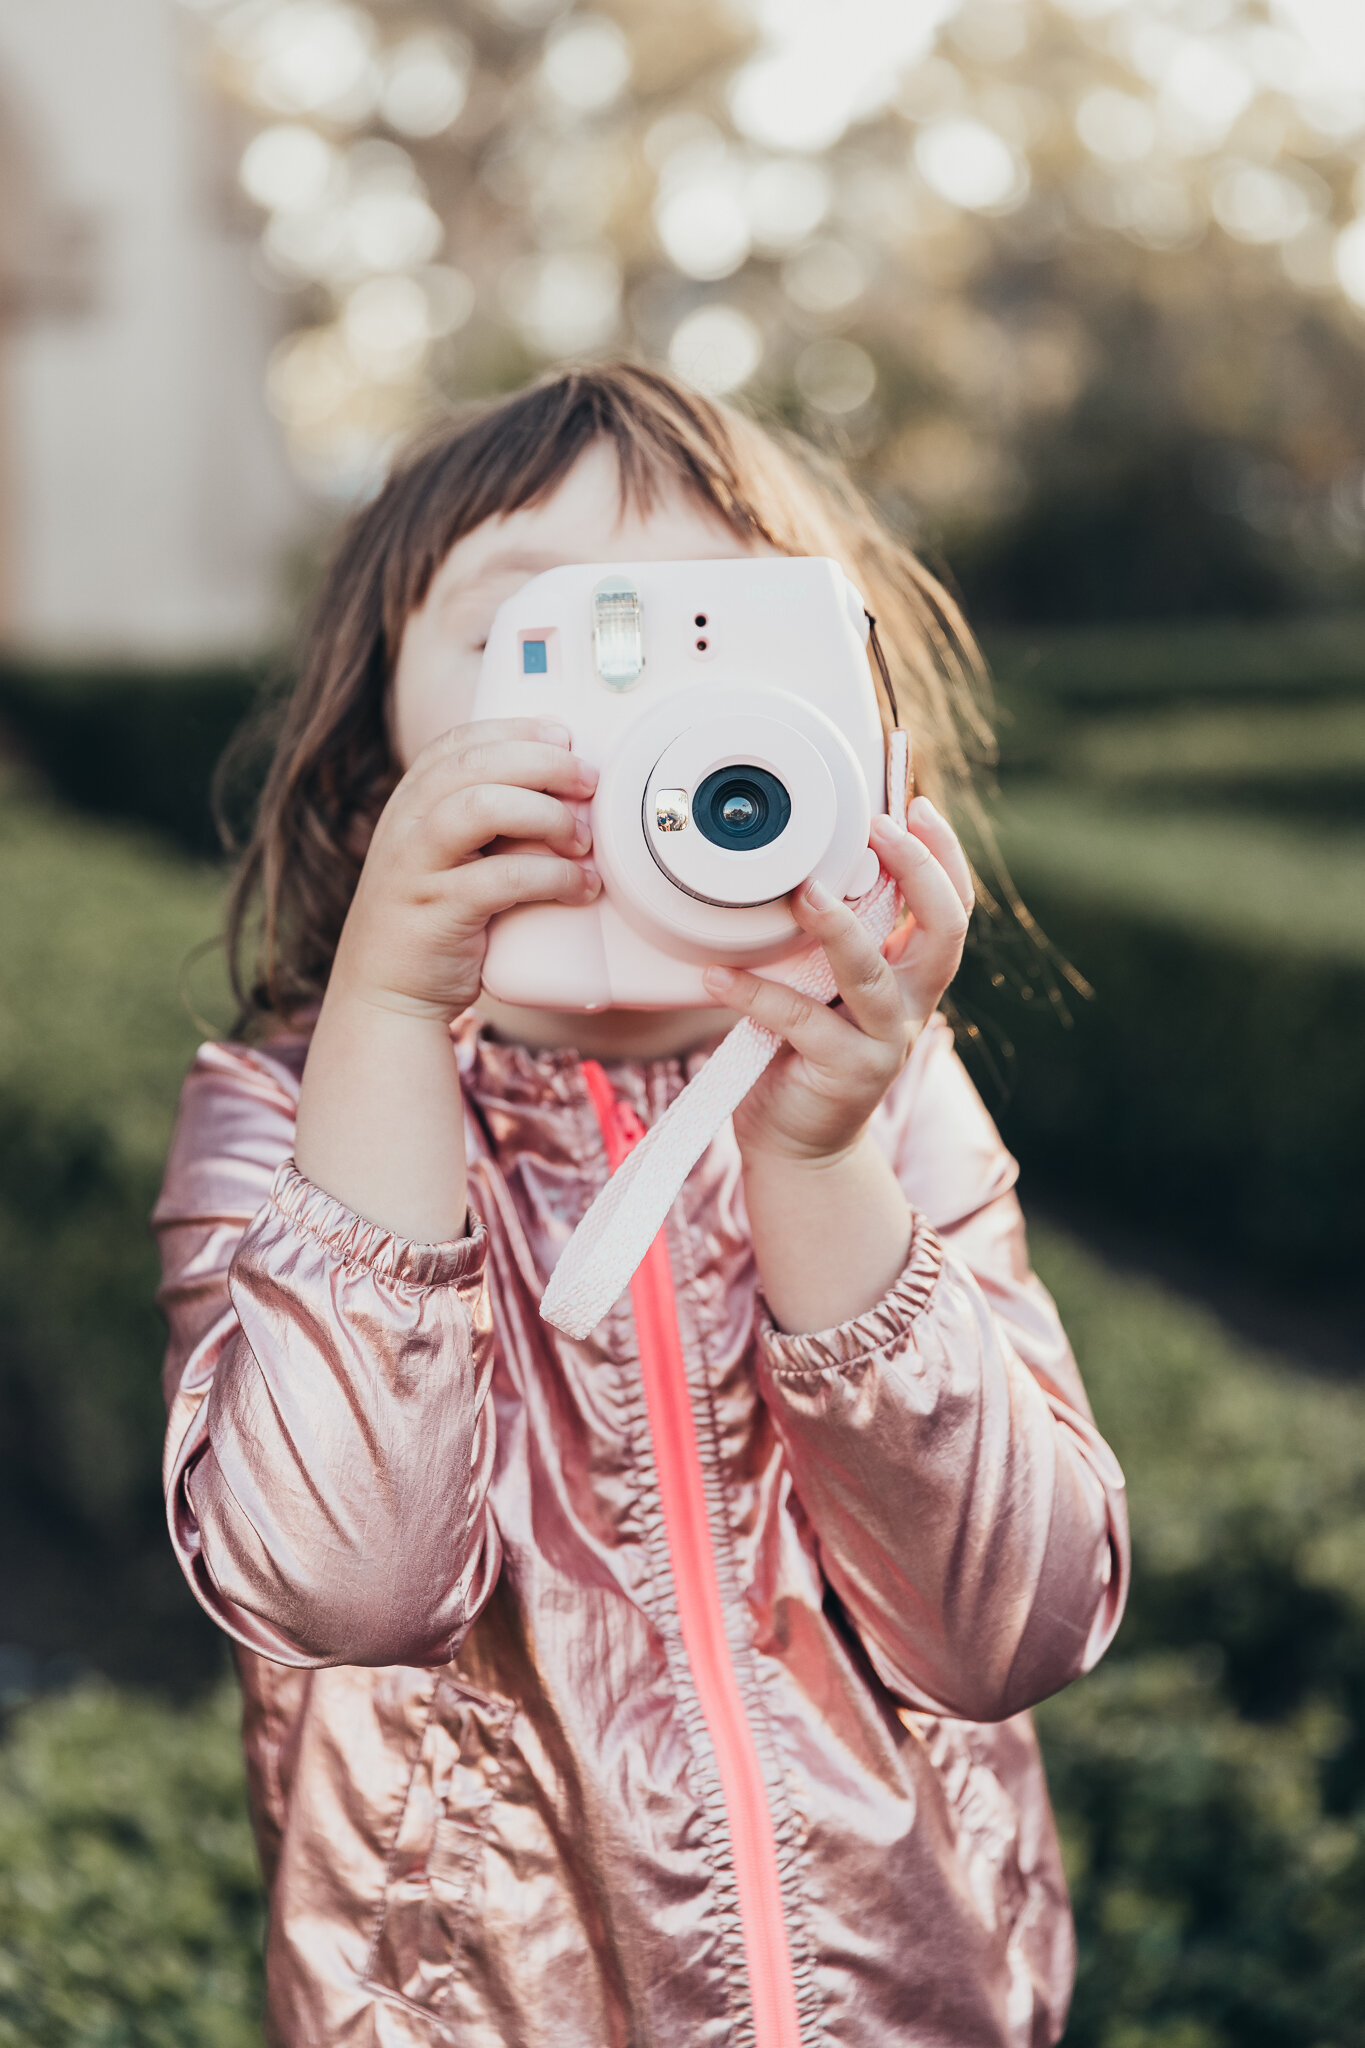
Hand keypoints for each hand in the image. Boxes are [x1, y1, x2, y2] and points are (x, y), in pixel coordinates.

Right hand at [330, 717, 600, 1024]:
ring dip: (545, 814)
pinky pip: (502, 877)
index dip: (516, 730)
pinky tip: (580, 886)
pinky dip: (552, 876)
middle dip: (543, 763)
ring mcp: (416, 867)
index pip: (460, 741)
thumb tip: (569, 793)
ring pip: (480, 807)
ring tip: (584, 839)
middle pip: (476, 763)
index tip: (564, 736)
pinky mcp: (437, 912)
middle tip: (590, 782)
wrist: (385, 996)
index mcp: (409, 802)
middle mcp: (406, 825)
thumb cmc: (435, 922)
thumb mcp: (449, 858)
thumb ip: (487, 823)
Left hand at [702, 797, 973, 1165]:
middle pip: (944, 932)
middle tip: (879, 829)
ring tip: (803, 893)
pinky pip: (797, 1021)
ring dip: (837, 929)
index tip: (912, 806)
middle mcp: (910, 1006)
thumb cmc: (804, 1052)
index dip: (943, 855)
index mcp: (912, 976)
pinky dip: (753, 993)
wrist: (799, 1144)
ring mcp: (882, 1042)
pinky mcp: (843, 1072)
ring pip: (870, 976)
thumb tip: (802, 866)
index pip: (953, 907)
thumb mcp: (827, 986)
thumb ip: (830, 940)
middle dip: (919, 872)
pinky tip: (716, 976)